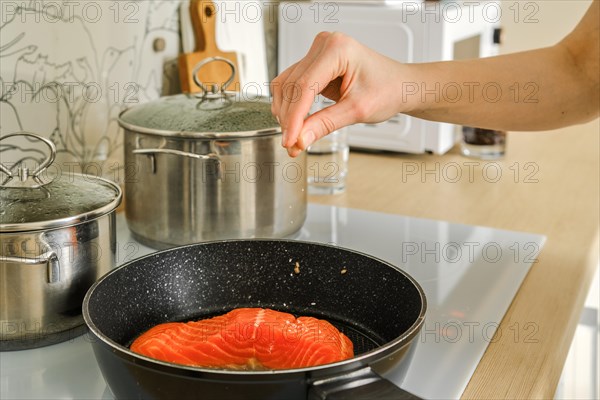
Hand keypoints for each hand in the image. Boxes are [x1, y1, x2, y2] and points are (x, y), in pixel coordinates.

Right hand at [271, 32, 406, 156]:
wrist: (399, 85)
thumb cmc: (388, 89)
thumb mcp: (357, 111)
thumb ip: (325, 124)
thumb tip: (300, 139)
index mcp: (337, 49)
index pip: (304, 86)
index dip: (294, 117)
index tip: (290, 140)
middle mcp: (324, 45)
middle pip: (292, 85)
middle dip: (288, 118)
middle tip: (292, 144)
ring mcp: (317, 53)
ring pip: (287, 85)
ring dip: (286, 112)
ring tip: (293, 136)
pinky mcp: (314, 64)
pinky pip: (292, 84)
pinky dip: (290, 105)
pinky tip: (294, 123)